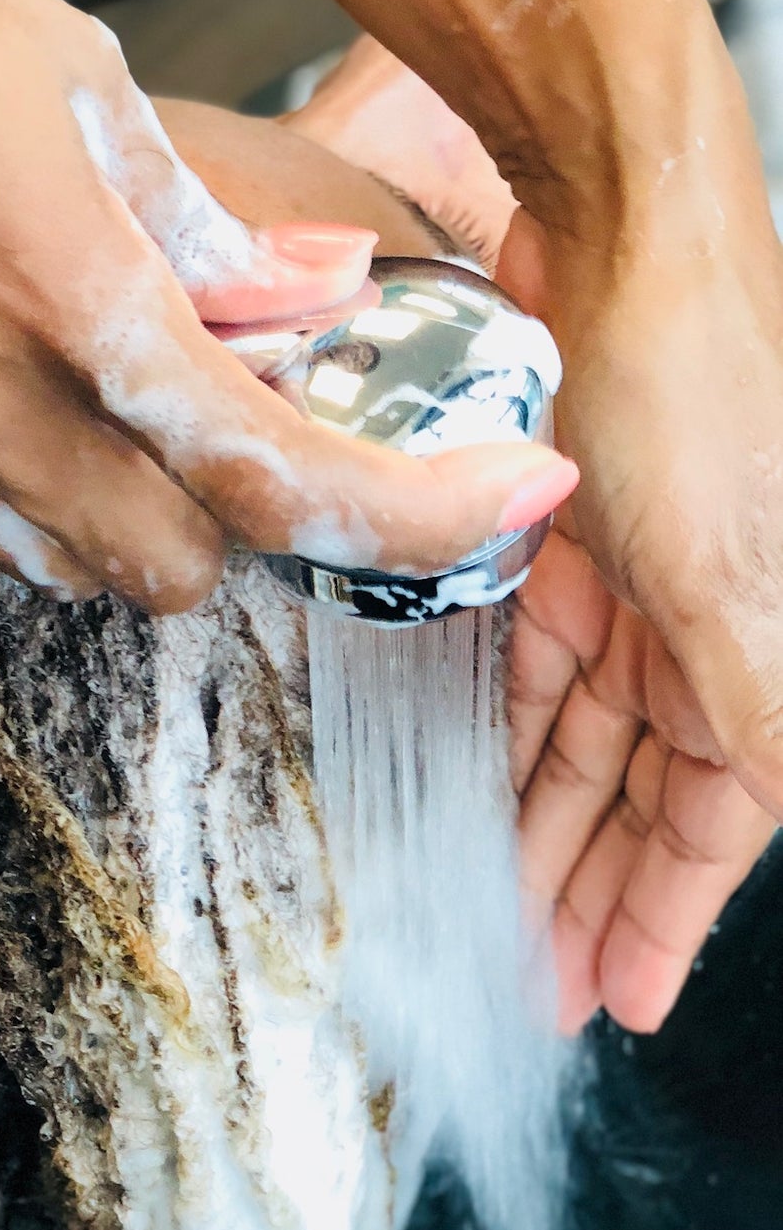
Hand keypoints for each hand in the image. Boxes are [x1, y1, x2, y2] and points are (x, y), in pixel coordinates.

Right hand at [0, 0, 572, 606]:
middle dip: (232, 518)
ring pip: (64, 577)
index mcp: (74, 296)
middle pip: (178, 570)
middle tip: (222, 416)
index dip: (415, 514)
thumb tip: (300, 300)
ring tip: (92, 399)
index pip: (277, 472)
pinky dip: (8, 507)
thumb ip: (200, 225)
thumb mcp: (78, 77)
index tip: (500, 505)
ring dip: (120, 518)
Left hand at [497, 185, 782, 1019]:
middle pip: (642, 795)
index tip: (617, 997)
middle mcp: (704, 625)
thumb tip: (765, 812)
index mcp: (763, 650)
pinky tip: (475, 777)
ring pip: (580, 737)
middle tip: (541, 973)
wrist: (622, 232)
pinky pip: (528, 658)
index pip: (714, 825)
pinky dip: (503, 722)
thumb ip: (754, 713)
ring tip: (499, 901)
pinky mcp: (558, 533)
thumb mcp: (730, 575)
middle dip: (593, 886)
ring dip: (542, 818)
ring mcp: (630, 580)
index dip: (666, 915)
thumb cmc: (693, 382)